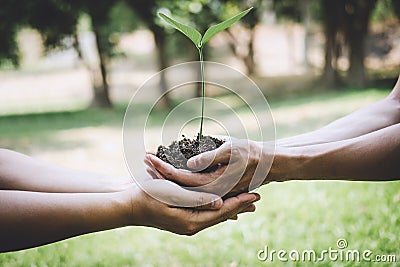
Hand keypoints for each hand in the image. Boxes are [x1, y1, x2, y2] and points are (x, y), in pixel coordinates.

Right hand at [125, 179, 259, 234]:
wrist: (128, 206)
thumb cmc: (148, 196)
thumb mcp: (172, 194)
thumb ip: (196, 199)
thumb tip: (219, 202)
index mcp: (190, 222)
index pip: (222, 212)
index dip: (239, 203)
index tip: (255, 195)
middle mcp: (191, 226)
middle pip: (221, 215)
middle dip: (240, 206)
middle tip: (257, 197)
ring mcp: (186, 223)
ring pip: (215, 214)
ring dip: (231, 206)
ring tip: (246, 202)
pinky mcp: (182, 217)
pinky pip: (206, 213)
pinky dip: (218, 207)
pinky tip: (223, 205)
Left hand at [145, 137, 273, 197]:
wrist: (268, 164)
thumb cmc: (251, 154)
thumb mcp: (232, 150)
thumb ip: (210, 158)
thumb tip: (189, 165)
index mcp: (211, 183)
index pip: (179, 178)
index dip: (162, 167)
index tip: (148, 156)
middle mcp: (208, 191)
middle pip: (177, 184)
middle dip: (158, 171)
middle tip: (143, 158)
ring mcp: (210, 190)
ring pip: (181, 185)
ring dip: (165, 174)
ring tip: (150, 162)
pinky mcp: (212, 186)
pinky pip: (189, 184)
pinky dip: (176, 176)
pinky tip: (168, 167)